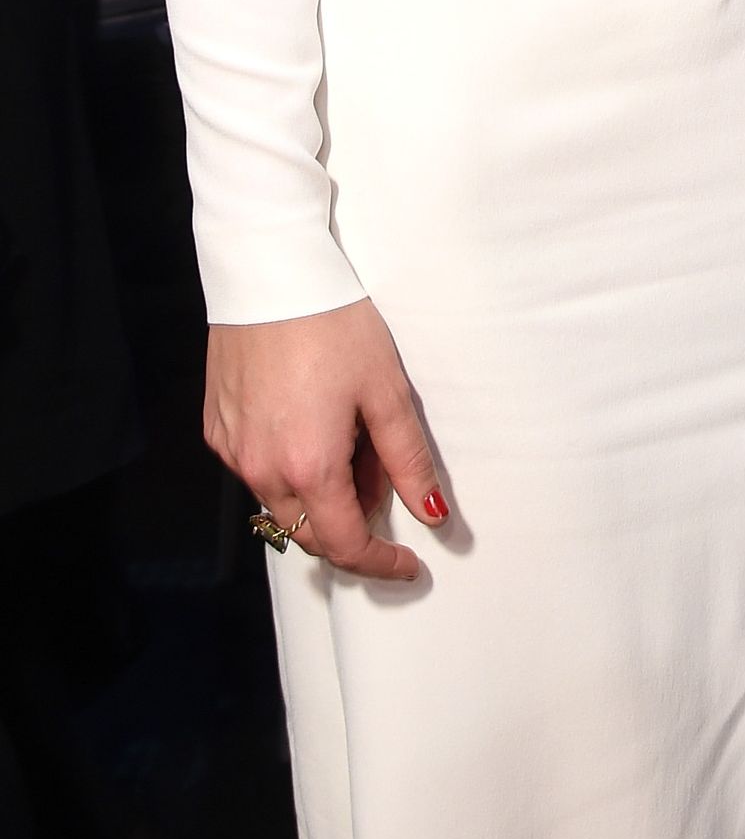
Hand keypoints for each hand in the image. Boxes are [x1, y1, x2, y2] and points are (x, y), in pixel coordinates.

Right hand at [204, 299, 449, 581]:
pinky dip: (289, 466)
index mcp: (308, 466)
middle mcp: (261, 470)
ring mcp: (233, 452)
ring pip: (281, 503)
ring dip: (321, 492)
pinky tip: (314, 420)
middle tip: (384, 475)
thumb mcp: (386, 391)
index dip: (380, 563)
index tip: (409, 565)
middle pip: (309, 532)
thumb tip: (432, 514)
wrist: (270, 273)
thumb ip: (408, 460)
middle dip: (353, 523)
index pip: (344, 545)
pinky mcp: (217, 429)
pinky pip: (256, 470)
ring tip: (352, 433)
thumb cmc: (334, 324)